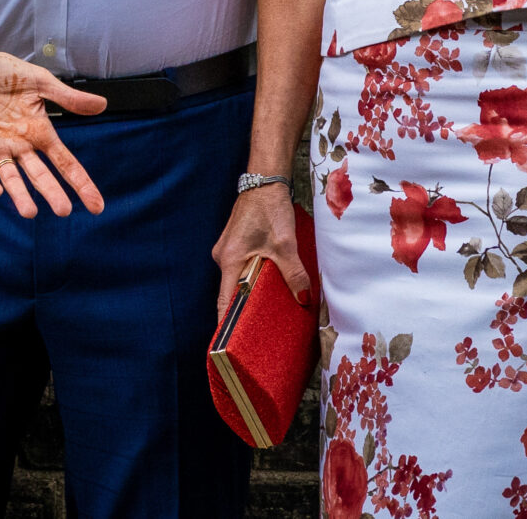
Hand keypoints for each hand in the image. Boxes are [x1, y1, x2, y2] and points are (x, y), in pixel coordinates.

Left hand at [0, 52, 107, 216]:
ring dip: (20, 196)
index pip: (65, 162)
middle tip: (64, 211)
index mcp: (39, 132)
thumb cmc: (2, 71)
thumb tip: (103, 104)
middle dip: (52, 193)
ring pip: (12, 178)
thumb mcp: (39, 80)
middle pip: (40, 175)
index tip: (97, 207)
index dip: (81, 183)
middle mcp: (20, 145)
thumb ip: (66, 97)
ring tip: (30, 213)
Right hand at [211, 182, 309, 321]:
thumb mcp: (286, 244)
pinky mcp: (235, 245)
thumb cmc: (270, 210)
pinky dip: (252, 279)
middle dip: (244, 311)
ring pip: (237, 280)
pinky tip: (269, 286)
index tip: (230, 346)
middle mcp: (223, 257)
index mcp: (229, 260)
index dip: (226, 324)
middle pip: (230, 292)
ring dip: (250, 293)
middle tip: (260, 333)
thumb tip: (303, 299)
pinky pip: (241, 269)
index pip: (224, 301)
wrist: (264, 182)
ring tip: (269, 312)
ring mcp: (228, 250)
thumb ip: (294, 273)